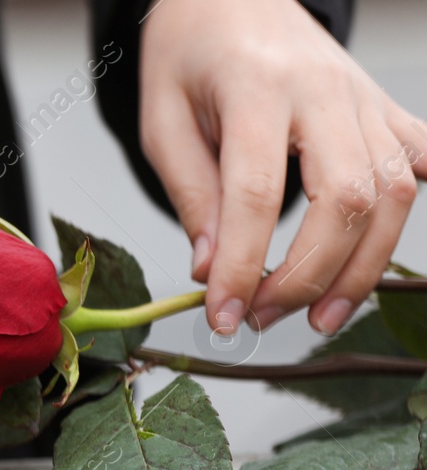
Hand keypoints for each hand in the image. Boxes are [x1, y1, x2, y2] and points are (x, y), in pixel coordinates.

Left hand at [140, 0, 426, 336]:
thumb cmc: (190, 56)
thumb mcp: (163, 122)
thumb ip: (192, 196)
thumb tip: (212, 271)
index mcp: (256, 88)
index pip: (256, 194)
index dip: (244, 268)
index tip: (224, 318)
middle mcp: (324, 91)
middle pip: (344, 200)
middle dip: (308, 277)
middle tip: (261, 318)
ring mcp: (365, 98)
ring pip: (393, 194)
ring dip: (358, 269)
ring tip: (313, 316)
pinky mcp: (386, 108)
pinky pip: (418, 164)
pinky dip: (406, 215)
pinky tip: (369, 256)